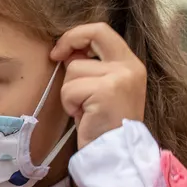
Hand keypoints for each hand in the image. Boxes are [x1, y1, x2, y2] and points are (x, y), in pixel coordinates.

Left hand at [50, 23, 146, 147]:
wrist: (116, 155)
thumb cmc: (103, 124)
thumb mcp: (102, 90)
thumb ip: (92, 67)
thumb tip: (68, 52)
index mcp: (131, 64)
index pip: (103, 31)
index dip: (78, 35)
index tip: (61, 50)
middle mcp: (130, 67)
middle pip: (94, 34)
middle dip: (69, 41)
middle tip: (55, 56)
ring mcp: (120, 77)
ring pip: (74, 69)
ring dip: (70, 91)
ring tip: (83, 109)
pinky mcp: (106, 91)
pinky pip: (70, 89)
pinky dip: (69, 104)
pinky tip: (83, 116)